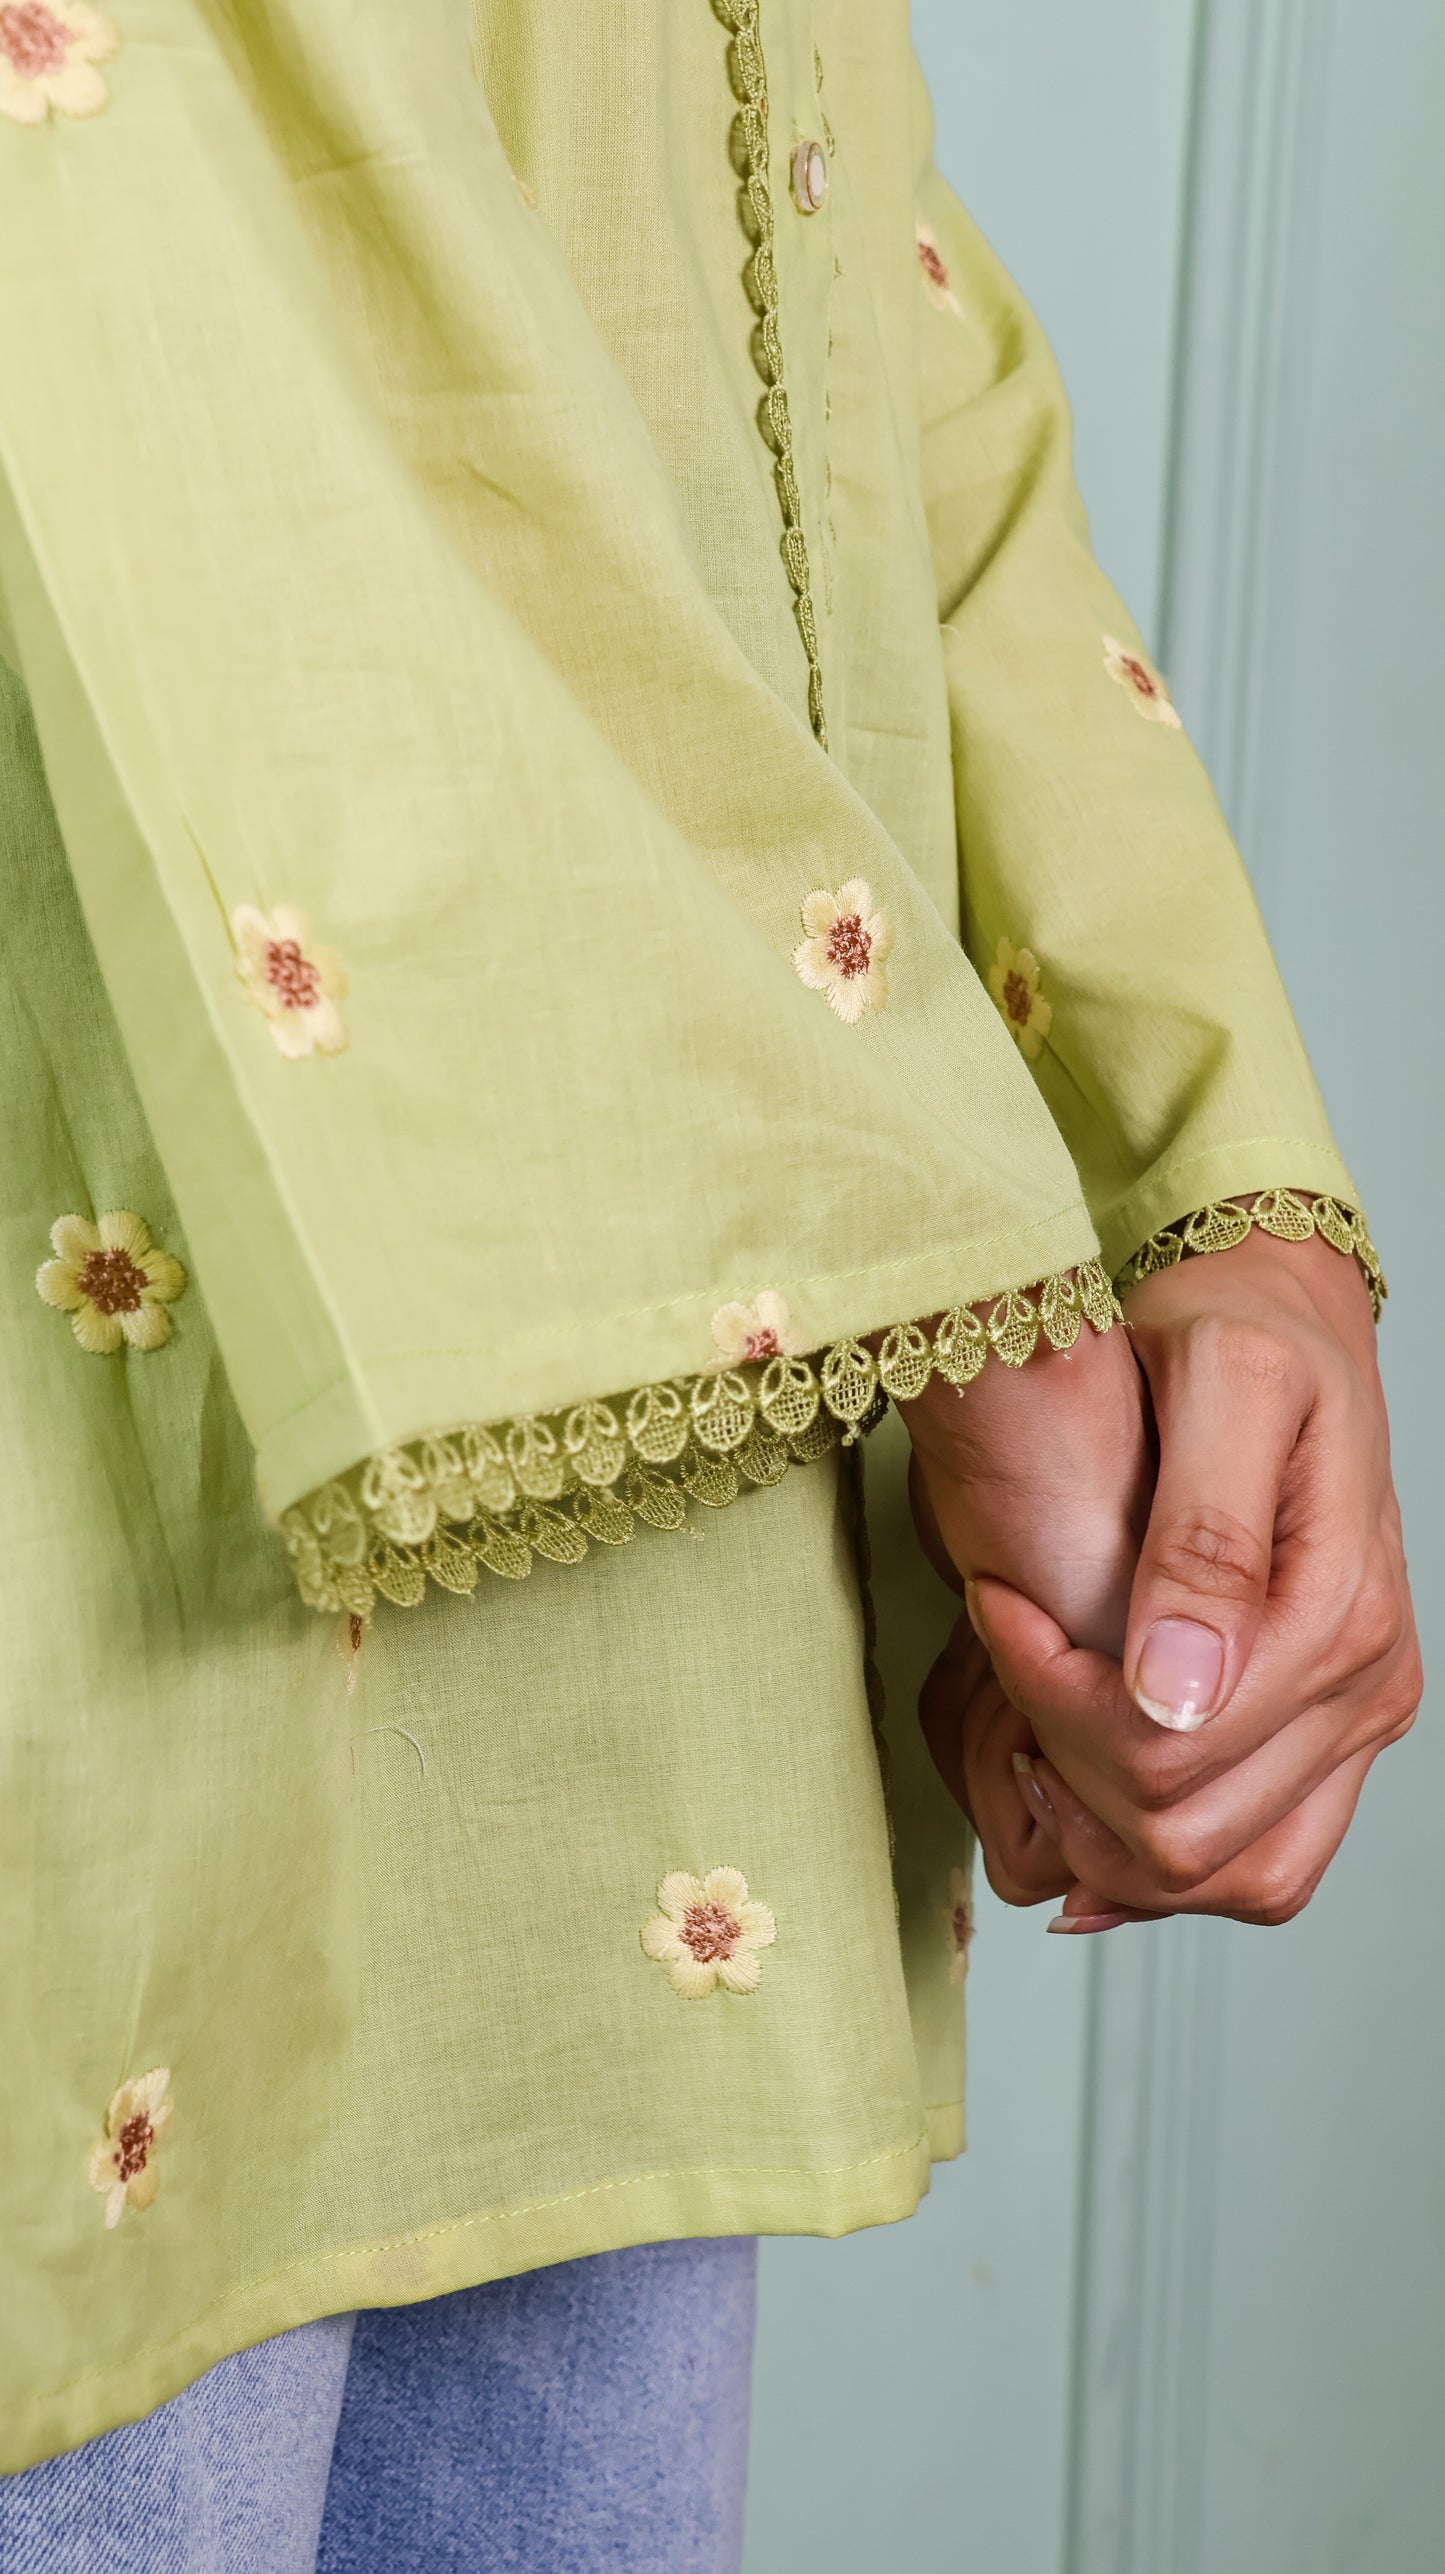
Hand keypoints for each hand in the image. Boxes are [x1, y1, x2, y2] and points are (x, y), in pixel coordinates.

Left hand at [916, 1229, 1420, 1929]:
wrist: (1279, 1318)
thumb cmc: (1238, 1331)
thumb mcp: (1217, 1386)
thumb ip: (1202, 1540)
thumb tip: (1178, 1697)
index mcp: (1338, 1613)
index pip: (1165, 1751)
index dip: (1052, 1696)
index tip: (996, 1607)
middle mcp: (1367, 1688)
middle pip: (1186, 1837)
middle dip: (1065, 1767)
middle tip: (1006, 1663)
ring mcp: (1355, 1725)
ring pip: (1222, 1879)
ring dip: (1104, 1835)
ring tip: (1032, 1729)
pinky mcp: (1328, 1739)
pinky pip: (1253, 1863)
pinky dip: (1153, 1855)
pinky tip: (1077, 1781)